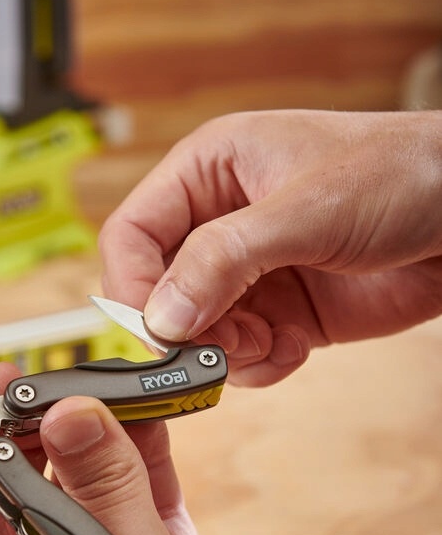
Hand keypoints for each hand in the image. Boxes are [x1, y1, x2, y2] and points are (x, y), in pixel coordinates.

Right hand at [99, 109, 441, 385]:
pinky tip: (295, 347)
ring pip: (197, 330)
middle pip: (159, 290)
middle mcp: (220, 222)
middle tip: (218, 349)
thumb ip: (224, 260)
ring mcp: (251, 272)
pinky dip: (259, 363)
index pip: (134, 232)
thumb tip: (160, 317)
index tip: (155, 330)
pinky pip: (241, 353)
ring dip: (225, 351)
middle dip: (185, 327)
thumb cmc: (400, 175)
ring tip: (269, 342)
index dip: (133, 284)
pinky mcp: (282, 313)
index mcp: (210, 171)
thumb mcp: (305, 210)